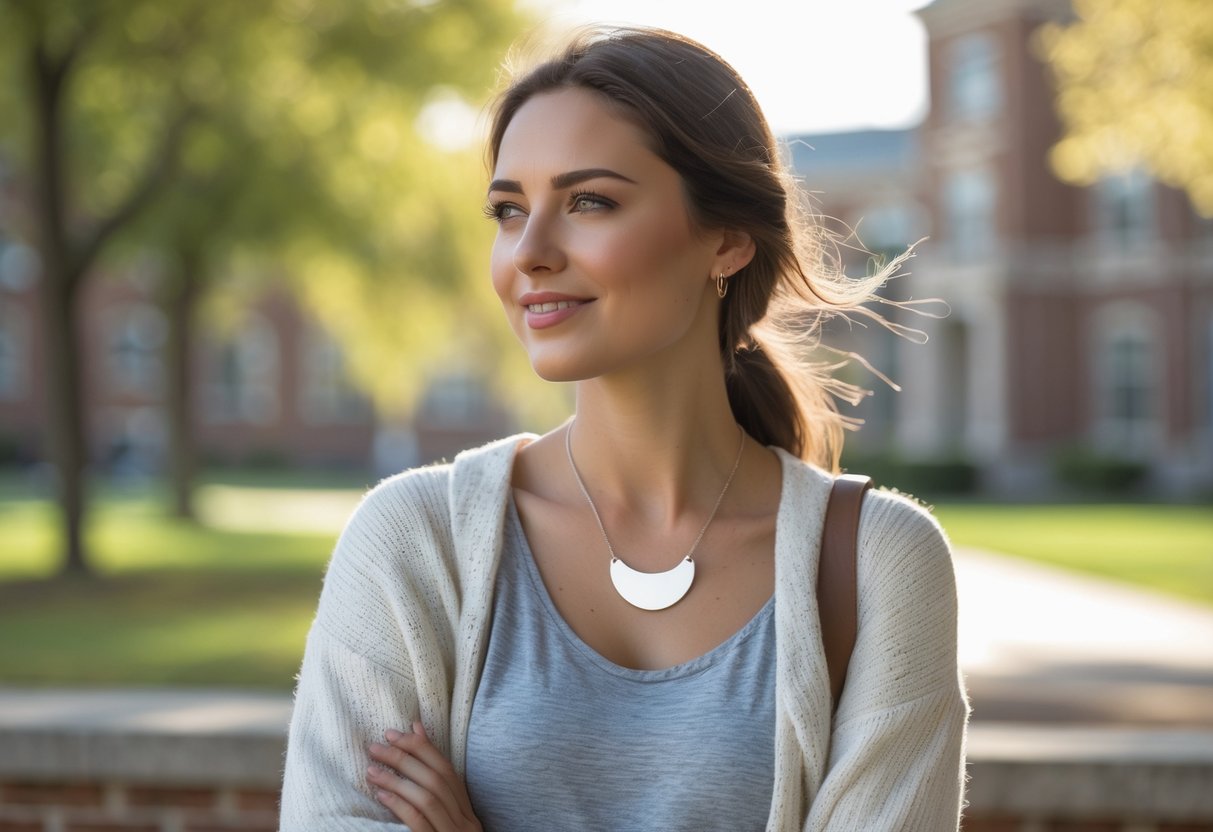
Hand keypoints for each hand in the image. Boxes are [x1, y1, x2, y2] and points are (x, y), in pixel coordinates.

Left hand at [367, 721, 481, 831]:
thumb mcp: (442, 818)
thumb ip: (433, 788)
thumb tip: (415, 732)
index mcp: (467, 812)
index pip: (446, 770)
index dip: (421, 748)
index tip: (394, 735)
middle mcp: (465, 822)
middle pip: (436, 780)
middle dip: (404, 759)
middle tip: (376, 748)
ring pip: (426, 798)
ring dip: (396, 781)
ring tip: (372, 771)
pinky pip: (418, 821)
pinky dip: (399, 805)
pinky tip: (381, 796)